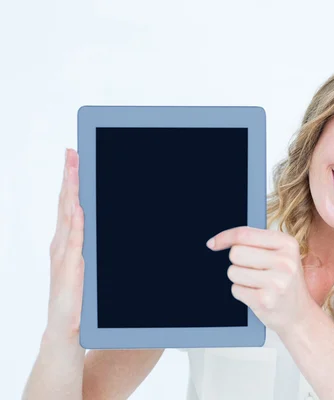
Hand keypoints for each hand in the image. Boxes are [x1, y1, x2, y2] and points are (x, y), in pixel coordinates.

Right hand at [46, 148, 84, 340]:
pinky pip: (75, 246)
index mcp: (67, 243)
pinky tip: (79, 210)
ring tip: (73, 170)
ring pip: (68, 219)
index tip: (74, 157)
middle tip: (71, 153)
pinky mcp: (71, 273)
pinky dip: (76, 226)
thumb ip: (92, 246)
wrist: (64, 334)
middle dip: (69, 178)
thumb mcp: (88, 267)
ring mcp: (63, 259)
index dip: (71, 181)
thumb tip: (100, 225)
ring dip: (71, 194)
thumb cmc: (76, 301)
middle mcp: (62, 246)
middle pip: (65, 205)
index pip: (69, 205)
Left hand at [206, 226, 316, 334]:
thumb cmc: (285, 282)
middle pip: (236, 253)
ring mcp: (276, 281)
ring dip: (239, 279)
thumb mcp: (280, 255)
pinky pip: (236, 290)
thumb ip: (255, 242)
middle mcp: (284, 261)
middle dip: (237, 262)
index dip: (224, 237)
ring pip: (233, 272)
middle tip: (252, 270)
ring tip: (257, 284)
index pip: (245, 234)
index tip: (213, 243)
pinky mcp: (265, 300)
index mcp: (287, 243)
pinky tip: (257, 295)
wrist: (299, 315)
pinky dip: (241, 293)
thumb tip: (216, 241)